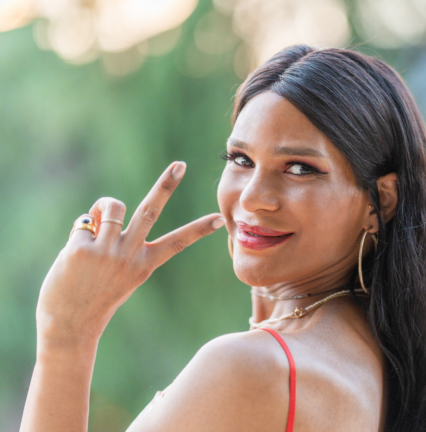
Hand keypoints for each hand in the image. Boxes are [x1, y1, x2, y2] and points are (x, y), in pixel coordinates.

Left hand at [36, 161, 224, 346]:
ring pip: (112, 206)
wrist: (69, 326)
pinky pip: (84, 222)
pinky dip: (80, 232)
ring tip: (95, 227)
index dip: (198, 230)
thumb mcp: (117, 272)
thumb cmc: (94, 298)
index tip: (219, 219)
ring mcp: (106, 252)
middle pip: (150, 211)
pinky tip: (73, 256)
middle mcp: (130, 256)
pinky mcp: (81, 249)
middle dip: (166, 186)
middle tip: (180, 165)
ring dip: (103, 209)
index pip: (177, 243)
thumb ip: (117, 241)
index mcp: (145, 265)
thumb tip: (104, 212)